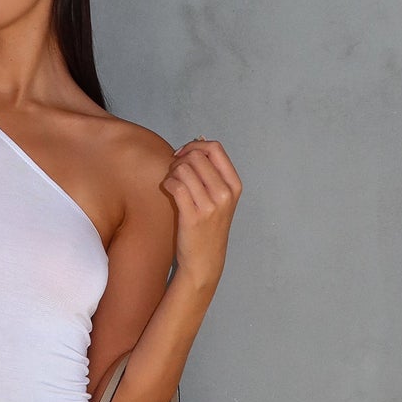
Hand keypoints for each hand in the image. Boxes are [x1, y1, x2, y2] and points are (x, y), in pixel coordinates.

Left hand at [161, 137, 242, 286]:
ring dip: (172, 172)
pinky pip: (175, 185)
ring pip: (183, 169)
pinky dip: (167, 184)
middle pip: (197, 156)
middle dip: (180, 159)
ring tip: (172, 184)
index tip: (183, 156)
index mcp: (234, 185)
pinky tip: (168, 191)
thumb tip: (199, 140)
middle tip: (175, 173)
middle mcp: (225, 194)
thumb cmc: (209, 227)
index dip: (195, 146)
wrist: (205, 261)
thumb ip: (212, 172)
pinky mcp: (193, 216)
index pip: (215, 148)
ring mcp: (211, 206)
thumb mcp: (220, 198)